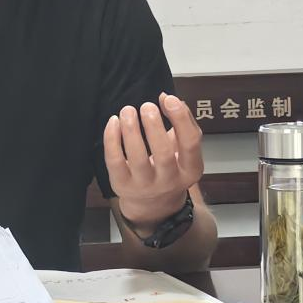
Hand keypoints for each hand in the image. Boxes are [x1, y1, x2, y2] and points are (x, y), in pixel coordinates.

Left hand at [106, 93, 203, 230]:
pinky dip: (112, 140)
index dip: (181, 119)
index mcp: (191, 169)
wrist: (154, 204)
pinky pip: (115, 162)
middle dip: (154, 126)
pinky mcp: (122, 186)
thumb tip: (166, 98)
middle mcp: (170, 180)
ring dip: (131, 130)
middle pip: (163, 153)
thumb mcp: (184, 150)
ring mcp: (145, 186)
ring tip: (128, 110)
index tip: (169, 100)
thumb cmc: (171, 168)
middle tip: (146, 106)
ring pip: (137, 158)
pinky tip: (113, 122)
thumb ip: (181, 122)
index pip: (190, 143)